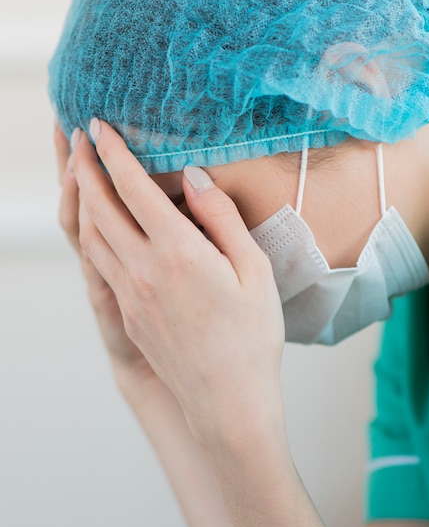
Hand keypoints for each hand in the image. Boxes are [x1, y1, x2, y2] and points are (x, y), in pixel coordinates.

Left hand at [70, 119, 284, 441]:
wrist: (228, 400)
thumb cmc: (251, 337)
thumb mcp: (252, 271)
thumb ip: (221, 219)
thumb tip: (193, 178)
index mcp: (178, 252)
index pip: (132, 188)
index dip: (113, 153)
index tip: (99, 125)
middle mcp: (143, 269)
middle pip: (99, 207)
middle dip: (85, 167)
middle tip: (77, 138)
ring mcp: (130, 295)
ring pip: (91, 236)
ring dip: (81, 199)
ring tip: (79, 175)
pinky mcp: (127, 315)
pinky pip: (100, 264)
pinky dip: (92, 234)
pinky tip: (99, 227)